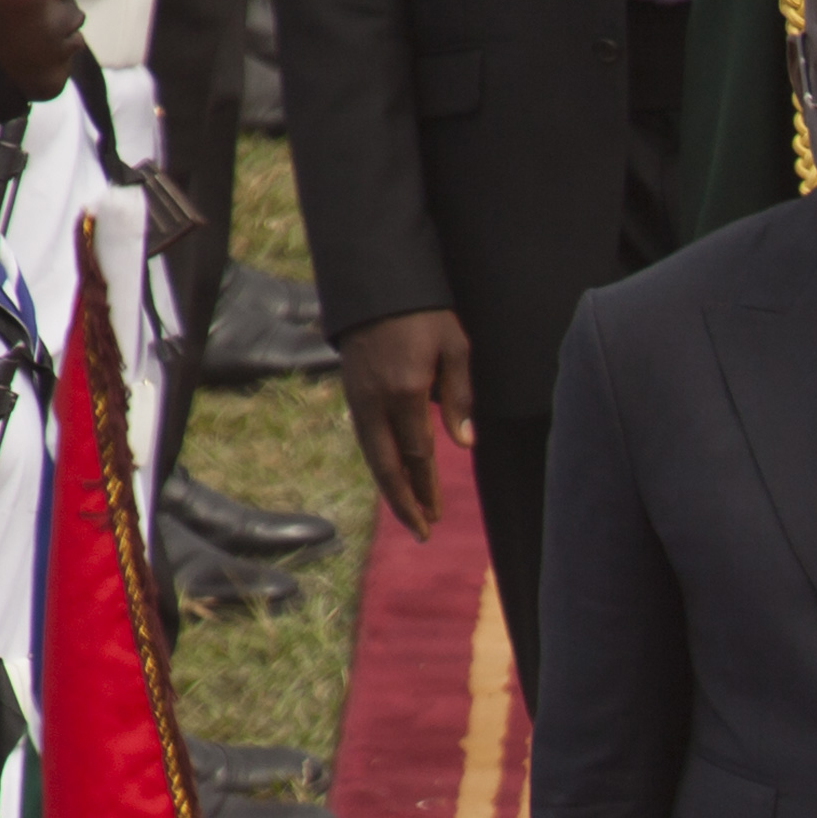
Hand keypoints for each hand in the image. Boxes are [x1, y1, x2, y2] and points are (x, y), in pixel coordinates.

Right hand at [337, 308, 474, 536]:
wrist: (377, 285)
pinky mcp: (351, 393)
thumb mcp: (456, 347)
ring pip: (371, 455)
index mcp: (405, 392)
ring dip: (391, 488)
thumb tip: (465, 444)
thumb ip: (461, 397)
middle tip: (422, 532)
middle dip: (404, 502)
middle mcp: (376, 401)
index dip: (427, 488)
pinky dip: (380, 464)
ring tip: (411, 514)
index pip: (417, 454)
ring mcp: (358, 398)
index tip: (437, 515)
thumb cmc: (425, 313)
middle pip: (387, 465)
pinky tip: (394, 478)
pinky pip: (365, 438)